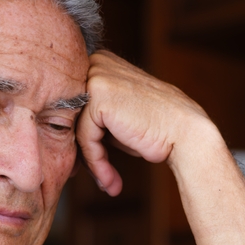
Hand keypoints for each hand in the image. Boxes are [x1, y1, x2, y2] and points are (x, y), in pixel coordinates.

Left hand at [75, 50, 214, 195]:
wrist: (186, 133)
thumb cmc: (153, 129)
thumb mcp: (116, 116)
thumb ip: (90, 116)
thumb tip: (58, 134)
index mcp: (99, 61)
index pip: (71, 104)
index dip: (76, 138)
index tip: (85, 167)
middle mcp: (95, 62)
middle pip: (69, 115)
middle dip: (79, 151)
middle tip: (93, 178)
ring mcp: (96, 76)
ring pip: (74, 129)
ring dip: (91, 162)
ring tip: (108, 183)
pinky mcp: (98, 97)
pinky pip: (85, 139)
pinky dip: (96, 163)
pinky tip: (110, 180)